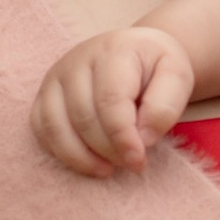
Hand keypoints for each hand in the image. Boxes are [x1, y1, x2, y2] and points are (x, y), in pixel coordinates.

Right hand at [32, 24, 196, 175]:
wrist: (135, 53)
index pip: (110, 101)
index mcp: (113, 50)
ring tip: (110, 168)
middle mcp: (77, 60)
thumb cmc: (156, 68)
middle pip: (83, 118)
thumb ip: (165, 106)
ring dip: (83, 158)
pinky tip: (89, 162)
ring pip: (56, 127)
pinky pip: (41, 130)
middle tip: (133, 163)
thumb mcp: (178, 77)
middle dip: (109, 150)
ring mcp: (55, 78)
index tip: (139, 161)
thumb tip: (142, 138)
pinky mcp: (44, 95)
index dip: (123, 137)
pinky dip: (62, 153)